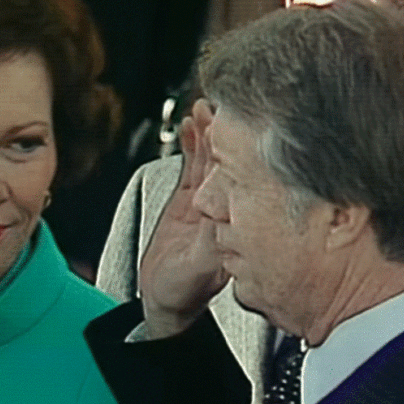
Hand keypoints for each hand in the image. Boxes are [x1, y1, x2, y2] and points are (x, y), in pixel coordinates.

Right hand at [139, 99, 230, 338]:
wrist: (163, 297)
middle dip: (223, 134)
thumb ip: (210, 245)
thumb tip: (221, 221)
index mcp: (234, 224)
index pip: (240, 179)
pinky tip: (188, 127)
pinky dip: (188, 145)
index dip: (236, 154)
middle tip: (219, 107)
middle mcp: (226, 209)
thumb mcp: (198, 269)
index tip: (233, 129)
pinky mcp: (190, 199)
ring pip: (210, 160)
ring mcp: (208, 201)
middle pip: (228, 163)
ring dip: (207, 135)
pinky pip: (191, 166)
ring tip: (204, 109)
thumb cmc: (184, 290)